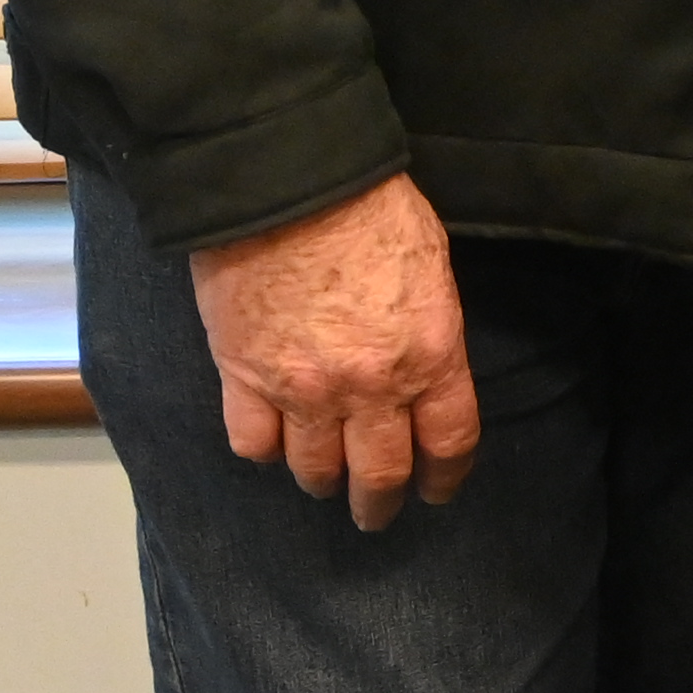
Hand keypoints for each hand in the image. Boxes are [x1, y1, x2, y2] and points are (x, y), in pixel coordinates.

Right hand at [187, 172, 480, 530]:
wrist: (286, 181)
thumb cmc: (368, 208)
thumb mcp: (431, 267)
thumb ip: (429, 332)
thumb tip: (422, 368)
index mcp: (430, 355)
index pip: (449, 443)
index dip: (445, 477)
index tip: (436, 491)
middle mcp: (370, 387)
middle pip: (381, 475)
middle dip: (379, 503)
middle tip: (374, 511)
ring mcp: (303, 390)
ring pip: (314, 470)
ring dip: (321, 480)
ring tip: (322, 479)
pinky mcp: (243, 378)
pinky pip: (253, 444)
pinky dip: (263, 449)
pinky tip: (270, 439)